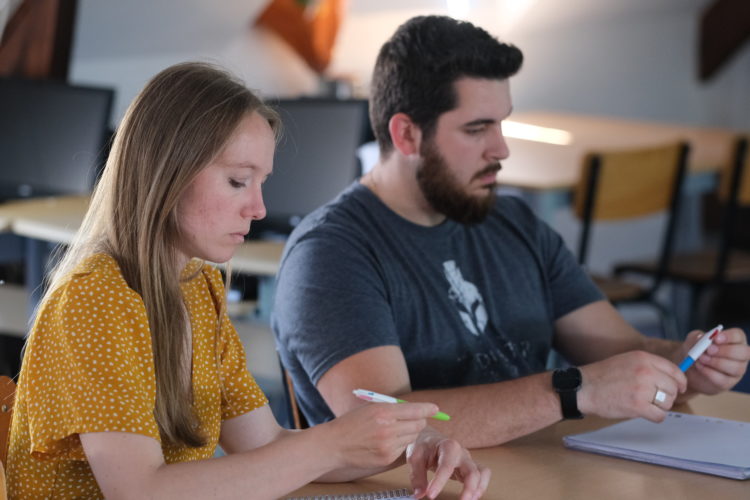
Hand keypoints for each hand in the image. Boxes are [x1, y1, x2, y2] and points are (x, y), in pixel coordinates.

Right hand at [321, 402, 436, 469]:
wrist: (334, 444)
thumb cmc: (352, 423)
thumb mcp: (371, 408)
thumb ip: (393, 408)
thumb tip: (416, 410)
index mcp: (384, 411)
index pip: (415, 410)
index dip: (428, 409)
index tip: (436, 409)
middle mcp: (388, 428)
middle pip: (418, 425)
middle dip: (419, 421)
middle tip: (413, 420)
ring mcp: (388, 445)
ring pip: (412, 437)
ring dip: (408, 433)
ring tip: (394, 431)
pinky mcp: (386, 457)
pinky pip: (403, 449)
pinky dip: (399, 445)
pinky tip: (386, 442)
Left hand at [406, 426, 489, 499]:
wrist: (430, 439)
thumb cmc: (423, 446)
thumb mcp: (415, 457)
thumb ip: (417, 476)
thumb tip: (419, 494)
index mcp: (448, 446)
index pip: (446, 466)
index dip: (439, 482)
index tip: (430, 495)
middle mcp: (462, 453)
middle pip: (472, 470)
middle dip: (469, 488)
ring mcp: (468, 460)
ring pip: (482, 473)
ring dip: (478, 489)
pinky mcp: (470, 467)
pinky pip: (483, 475)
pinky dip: (480, 487)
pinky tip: (472, 497)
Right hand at [578, 351, 686, 421]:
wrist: (584, 388)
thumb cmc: (603, 376)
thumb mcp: (626, 360)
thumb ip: (648, 366)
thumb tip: (670, 378)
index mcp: (643, 358)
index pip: (674, 370)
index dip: (680, 382)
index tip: (679, 388)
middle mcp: (646, 371)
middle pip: (673, 388)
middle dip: (668, 396)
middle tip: (655, 398)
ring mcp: (642, 389)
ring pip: (668, 403)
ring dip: (659, 407)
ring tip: (644, 404)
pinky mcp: (638, 406)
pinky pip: (659, 415)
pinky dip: (654, 416)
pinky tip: (643, 412)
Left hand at [680, 327, 749, 396]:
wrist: (688, 369)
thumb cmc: (695, 350)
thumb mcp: (693, 341)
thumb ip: (697, 338)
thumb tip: (702, 337)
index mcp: (734, 340)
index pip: (738, 336)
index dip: (729, 336)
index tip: (715, 338)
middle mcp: (740, 356)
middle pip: (743, 352)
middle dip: (726, 351)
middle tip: (709, 350)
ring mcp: (736, 371)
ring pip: (736, 368)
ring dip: (717, 362)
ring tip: (701, 358)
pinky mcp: (728, 383)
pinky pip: (724, 380)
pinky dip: (710, 373)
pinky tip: (700, 366)